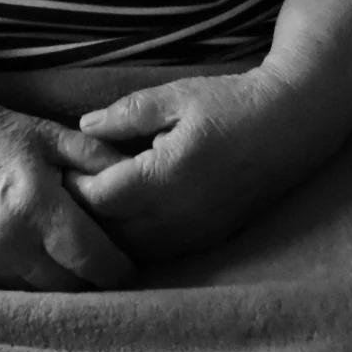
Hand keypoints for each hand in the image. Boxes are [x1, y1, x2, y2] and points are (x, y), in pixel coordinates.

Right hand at [0, 90, 135, 290]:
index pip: (92, 259)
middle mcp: (10, 242)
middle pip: (72, 287)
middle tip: (109, 261)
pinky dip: (37, 280)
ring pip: (46, 295)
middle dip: (95, 279)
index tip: (131, 263)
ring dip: (66, 283)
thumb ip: (98, 158)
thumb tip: (139, 182)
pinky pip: (19, 290)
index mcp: (35, 205)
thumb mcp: (50, 134)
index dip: (119, 267)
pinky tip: (45, 258)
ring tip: (78, 260)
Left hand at [69, 68, 325, 261]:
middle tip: (67, 194)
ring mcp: (197, 234)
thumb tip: (83, 127)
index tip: (59, 170)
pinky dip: (137, 244)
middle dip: (85, 218)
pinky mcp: (210, 241)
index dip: (73, 188)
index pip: (100, 199)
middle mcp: (179, 215)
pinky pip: (161, 254)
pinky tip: (129, 222)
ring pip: (135, 252)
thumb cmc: (232, 103)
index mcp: (166, 175)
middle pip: (112, 234)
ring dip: (110, 236)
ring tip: (94, 210)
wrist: (292, 125)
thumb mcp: (176, 96)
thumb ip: (126, 114)